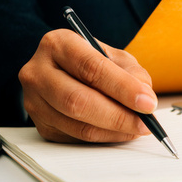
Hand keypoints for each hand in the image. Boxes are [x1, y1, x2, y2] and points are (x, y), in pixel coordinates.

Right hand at [18, 29, 155, 142]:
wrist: (61, 71)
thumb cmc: (90, 61)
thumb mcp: (113, 56)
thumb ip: (132, 73)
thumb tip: (145, 100)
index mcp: (57, 44)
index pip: (90, 68)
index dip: (122, 88)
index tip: (147, 102)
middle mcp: (38, 71)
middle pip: (78, 100)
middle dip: (118, 116)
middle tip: (145, 123)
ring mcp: (33, 100)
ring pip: (76, 125)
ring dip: (113, 131)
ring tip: (136, 128)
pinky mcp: (40, 124)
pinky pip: (75, 138)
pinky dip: (103, 138)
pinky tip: (119, 131)